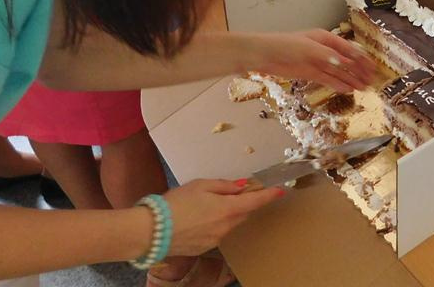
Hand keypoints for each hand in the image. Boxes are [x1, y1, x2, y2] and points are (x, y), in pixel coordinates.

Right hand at [163, 179, 283, 256]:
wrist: (152, 231)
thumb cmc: (176, 203)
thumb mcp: (201, 185)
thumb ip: (224, 186)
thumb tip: (242, 186)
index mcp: (227, 209)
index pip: (255, 202)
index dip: (269, 195)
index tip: (281, 190)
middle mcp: (226, 227)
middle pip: (244, 213)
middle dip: (245, 203)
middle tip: (238, 191)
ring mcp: (216, 239)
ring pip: (231, 223)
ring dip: (229, 213)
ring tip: (209, 204)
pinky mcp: (205, 247)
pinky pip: (218, 232)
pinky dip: (216, 223)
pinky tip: (200, 218)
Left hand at [251, 29, 374, 90]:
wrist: (265, 55)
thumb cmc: (286, 46)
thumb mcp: (309, 49)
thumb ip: (327, 56)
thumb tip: (344, 63)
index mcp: (326, 39)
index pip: (349, 50)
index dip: (362, 59)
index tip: (373, 68)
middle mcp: (324, 50)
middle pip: (346, 61)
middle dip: (359, 71)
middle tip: (372, 81)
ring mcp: (317, 63)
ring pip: (338, 72)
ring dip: (351, 79)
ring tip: (363, 88)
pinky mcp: (310, 73)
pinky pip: (328, 79)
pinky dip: (338, 84)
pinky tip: (347, 89)